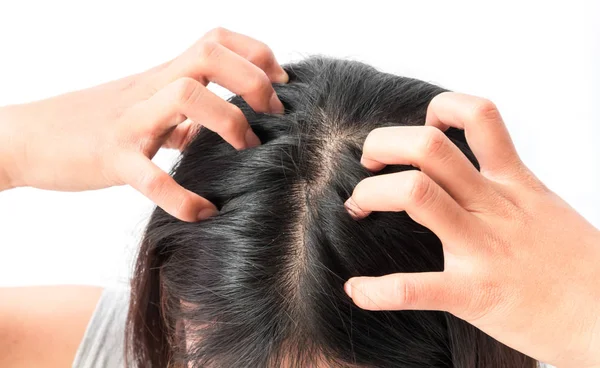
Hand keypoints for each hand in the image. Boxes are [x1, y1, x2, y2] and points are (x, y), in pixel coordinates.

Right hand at [0, 27, 286, 221]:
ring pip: (184, 95)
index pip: (215, 40)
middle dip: (253, 80)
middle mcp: (150, 90)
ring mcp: (130, 121)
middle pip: (208, 55)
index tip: (279, 85)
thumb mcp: (143, 108)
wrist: (29, 138)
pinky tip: (203, 212)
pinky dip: (182, 196)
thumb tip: (214, 127)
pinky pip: (149, 175)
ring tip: (247, 149)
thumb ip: (180, 114)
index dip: (257, 55)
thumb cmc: (92, 123)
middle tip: (274, 114)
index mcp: (161, 77)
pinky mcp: (111, 158)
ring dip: (228, 119)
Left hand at [343, 92, 599, 367]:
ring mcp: (484, 247)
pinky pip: (416, 287)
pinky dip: (378, 289)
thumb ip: (506, 185)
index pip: (479, 116)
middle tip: (369, 162)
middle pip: (429, 147)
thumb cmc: (577, 265)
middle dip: (384, 144)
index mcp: (513, 183)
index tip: (421, 129)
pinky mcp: (476, 293)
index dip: (440, 109)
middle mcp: (495, 206)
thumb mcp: (543, 206)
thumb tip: (466, 172)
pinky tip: (358, 291)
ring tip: (358, 206)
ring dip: (372, 193)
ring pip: (417, 194)